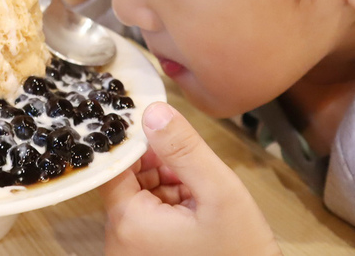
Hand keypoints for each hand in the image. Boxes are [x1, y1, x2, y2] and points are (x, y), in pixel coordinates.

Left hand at [100, 102, 281, 255]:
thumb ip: (184, 149)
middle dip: (158, 167)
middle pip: (127, 181)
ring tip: (197, 194)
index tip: (162, 133)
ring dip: (165, 186)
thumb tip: (152, 112)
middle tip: (191, 172)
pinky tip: (194, 209)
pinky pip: (147, 218)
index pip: (114, 167)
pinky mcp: (144, 254)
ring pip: (138, 197)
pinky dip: (169, 206)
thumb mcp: (219, 192)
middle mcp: (119, 241)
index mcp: (129, 224)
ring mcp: (130, 250)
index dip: (138, 145)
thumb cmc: (240, 252)